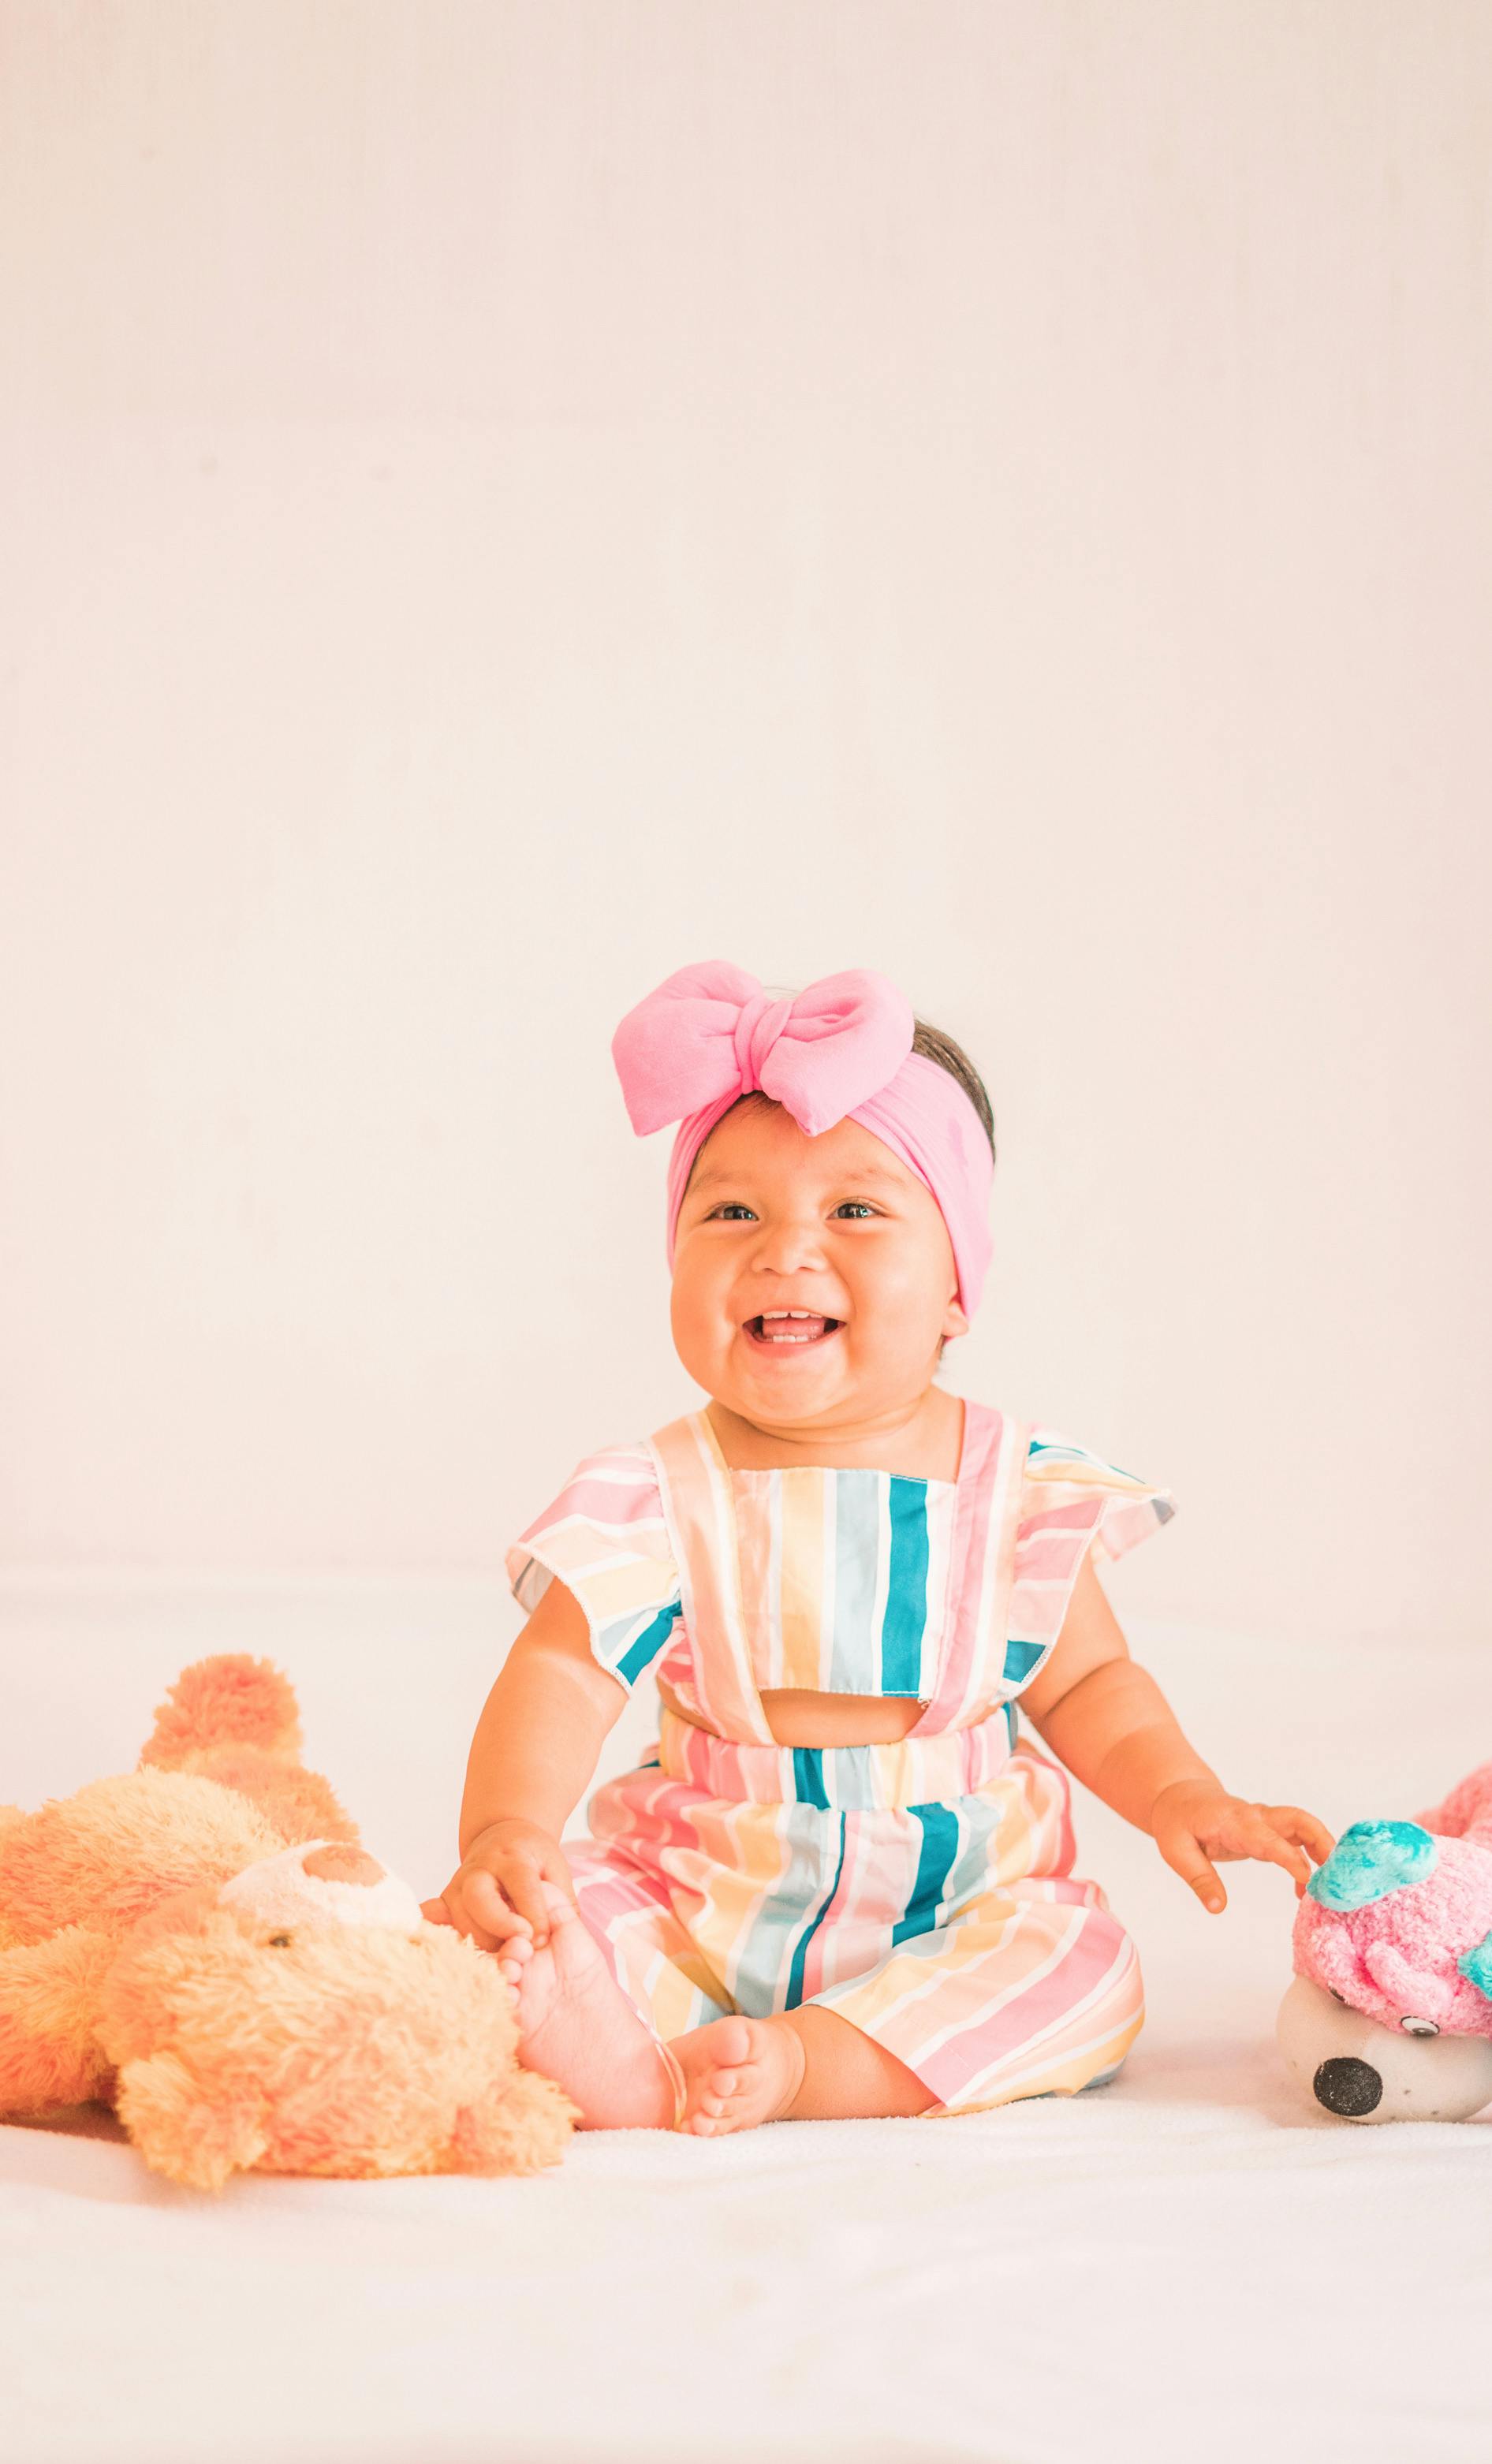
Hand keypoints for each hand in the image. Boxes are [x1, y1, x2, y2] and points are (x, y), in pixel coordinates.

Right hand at [420, 1817, 576, 1956]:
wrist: (503, 1838)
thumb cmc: (534, 1859)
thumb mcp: (556, 1870)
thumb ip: (562, 1903)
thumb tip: (564, 1939)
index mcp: (513, 1858)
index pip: (522, 1886)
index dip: (532, 1915)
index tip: (541, 1939)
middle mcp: (480, 1868)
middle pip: (479, 1899)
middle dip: (500, 1926)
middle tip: (521, 1944)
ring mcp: (459, 1883)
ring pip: (460, 1917)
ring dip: (482, 1941)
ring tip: (503, 1952)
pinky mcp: (446, 1898)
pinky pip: (435, 1917)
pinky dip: (440, 1933)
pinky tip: (454, 1949)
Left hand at [1150, 1782, 1335, 1913]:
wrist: (1180, 1797)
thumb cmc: (1177, 1821)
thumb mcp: (1176, 1851)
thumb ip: (1199, 1878)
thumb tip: (1218, 1908)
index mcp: (1233, 1821)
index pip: (1267, 1838)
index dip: (1289, 1857)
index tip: (1307, 1879)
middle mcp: (1255, 1817)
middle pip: (1298, 1819)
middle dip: (1322, 1842)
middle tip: (1338, 1874)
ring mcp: (1264, 1821)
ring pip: (1303, 1825)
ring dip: (1323, 1849)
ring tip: (1333, 1884)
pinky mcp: (1267, 1829)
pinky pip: (1296, 1838)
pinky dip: (1309, 1858)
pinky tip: (1304, 1888)